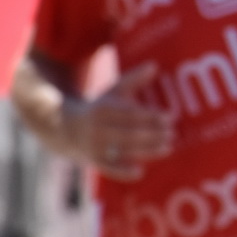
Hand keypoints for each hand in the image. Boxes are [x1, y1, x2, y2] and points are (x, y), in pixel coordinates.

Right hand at [62, 61, 174, 181]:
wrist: (63, 128)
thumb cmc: (99, 108)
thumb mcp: (113, 92)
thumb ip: (134, 80)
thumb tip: (154, 65)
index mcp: (103, 109)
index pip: (130, 114)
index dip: (150, 116)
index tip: (170, 117)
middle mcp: (97, 128)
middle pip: (128, 132)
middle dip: (152, 134)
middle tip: (172, 134)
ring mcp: (94, 146)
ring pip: (122, 150)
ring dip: (146, 150)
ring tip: (168, 148)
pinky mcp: (93, 160)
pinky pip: (109, 168)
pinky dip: (122, 171)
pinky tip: (140, 172)